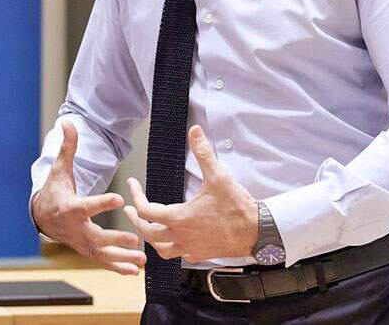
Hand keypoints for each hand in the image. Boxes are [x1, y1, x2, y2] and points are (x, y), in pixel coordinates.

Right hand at [31, 120, 146, 274]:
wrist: (44, 217)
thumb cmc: (55, 191)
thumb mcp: (60, 170)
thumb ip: (68, 148)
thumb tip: (67, 122)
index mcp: (70, 208)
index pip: (87, 206)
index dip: (102, 203)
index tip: (119, 199)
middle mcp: (76, 229)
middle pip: (97, 236)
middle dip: (117, 239)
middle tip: (137, 239)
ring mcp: (82, 242)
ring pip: (103, 253)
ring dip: (123, 257)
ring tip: (143, 258)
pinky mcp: (87, 251)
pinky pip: (103, 261)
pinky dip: (118, 268)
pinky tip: (136, 272)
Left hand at [124, 124, 257, 262]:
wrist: (258, 232)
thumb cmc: (237, 207)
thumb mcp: (218, 176)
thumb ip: (203, 152)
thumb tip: (195, 132)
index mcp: (179, 218)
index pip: (146, 210)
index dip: (135, 195)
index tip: (132, 184)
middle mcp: (181, 236)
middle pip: (147, 232)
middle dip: (136, 219)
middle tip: (130, 209)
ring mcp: (190, 247)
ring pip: (161, 249)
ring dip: (151, 238)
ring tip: (147, 228)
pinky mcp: (201, 254)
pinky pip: (178, 255)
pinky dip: (171, 247)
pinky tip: (174, 240)